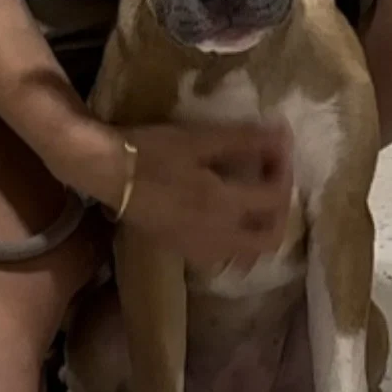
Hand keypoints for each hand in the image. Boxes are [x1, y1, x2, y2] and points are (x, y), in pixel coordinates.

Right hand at [120, 121, 293, 268]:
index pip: (275, 199)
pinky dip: (235, 242)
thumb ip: (244, 140)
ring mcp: (198, 248)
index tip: (280, 150)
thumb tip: (282, 135)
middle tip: (275, 184)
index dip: (285, 173)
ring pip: (246, 254)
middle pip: (269, 240)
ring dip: (259, 231)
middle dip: (280, 213)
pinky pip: (221, 256)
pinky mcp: (180, 250)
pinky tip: (225, 218)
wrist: (105, 174)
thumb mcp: (200, 139)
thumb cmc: (151, 151)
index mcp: (224, 206)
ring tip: (254, 202)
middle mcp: (217, 235)